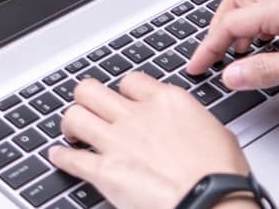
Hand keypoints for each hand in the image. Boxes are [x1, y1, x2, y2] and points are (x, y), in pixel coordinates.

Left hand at [47, 72, 251, 208]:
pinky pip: (71, 159)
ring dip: (70, 124)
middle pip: (91, 89)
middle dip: (86, 99)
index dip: (124, 92)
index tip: (123, 102)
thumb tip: (186, 126)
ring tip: (72, 133)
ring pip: (75, 116)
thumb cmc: (220, 174)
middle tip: (89, 110)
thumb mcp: (214, 131)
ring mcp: (118, 142)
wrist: (211, 202)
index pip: (131, 81)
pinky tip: (59, 157)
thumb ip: (189, 120)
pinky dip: (61, 158)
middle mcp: (137, 116)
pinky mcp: (105, 172)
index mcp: (166, 101)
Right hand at [186, 0, 278, 90]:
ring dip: (239, 22)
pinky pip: (273, 2)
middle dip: (218, 27)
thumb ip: (266, 71)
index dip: (208, 47)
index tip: (197, 66)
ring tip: (238, 51)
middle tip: (213, 55)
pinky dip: (258, 20)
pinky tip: (268, 39)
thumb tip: (231, 76)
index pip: (229, 24)